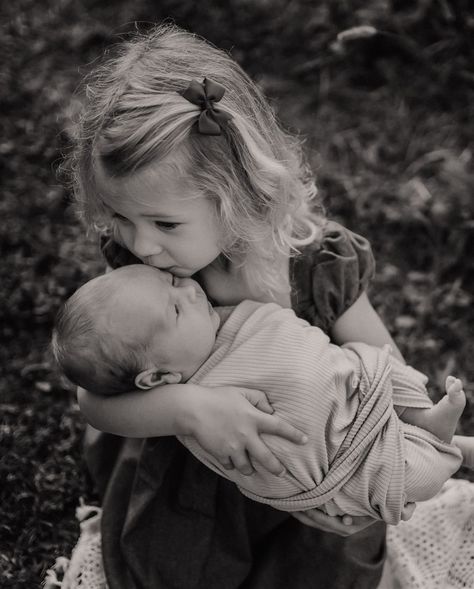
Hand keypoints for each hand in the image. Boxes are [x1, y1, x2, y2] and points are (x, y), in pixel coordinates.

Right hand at [184, 385, 307, 476]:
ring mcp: (233, 447)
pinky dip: (232, 464)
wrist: (194, 409)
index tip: (304, 440)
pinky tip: (232, 462)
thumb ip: (259, 399)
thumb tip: (270, 410)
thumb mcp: (241, 392)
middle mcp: (246, 435)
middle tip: (282, 472)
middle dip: (276, 468)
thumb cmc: (218, 397)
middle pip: (266, 458)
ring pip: (247, 466)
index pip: (279, 427)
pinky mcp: (221, 453)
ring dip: (250, 469)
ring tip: (251, 469)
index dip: (293, 434)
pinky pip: (230, 465)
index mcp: (253, 418)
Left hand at [291, 509, 377, 536]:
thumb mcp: (370, 509)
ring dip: (302, 513)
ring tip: (289, 504)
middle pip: (316, 523)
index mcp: (347, 527)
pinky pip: (318, 518)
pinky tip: (300, 504)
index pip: (324, 521)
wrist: (381, 506)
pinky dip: (308, 511)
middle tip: (288, 504)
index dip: (312, 514)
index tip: (301, 505)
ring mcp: (336, 525)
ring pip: (315, 521)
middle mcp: (340, 528)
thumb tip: (345, 521)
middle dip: (302, 514)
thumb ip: (359, 515)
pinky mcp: (334, 520)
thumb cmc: (374, 504)